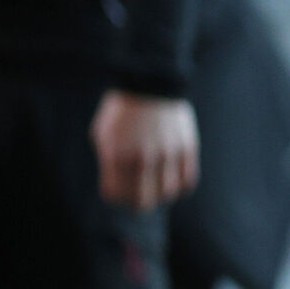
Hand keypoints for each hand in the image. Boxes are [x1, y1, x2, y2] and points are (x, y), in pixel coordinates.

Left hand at [91, 90, 199, 211]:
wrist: (149, 84)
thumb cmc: (121, 111)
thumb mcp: (102, 134)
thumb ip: (107, 161)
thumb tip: (116, 185)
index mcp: (116, 156)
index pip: (115, 195)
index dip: (114, 196)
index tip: (116, 190)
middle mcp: (142, 159)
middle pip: (142, 202)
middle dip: (136, 204)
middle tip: (136, 197)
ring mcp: (167, 154)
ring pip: (166, 194)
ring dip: (159, 195)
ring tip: (155, 187)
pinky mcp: (187, 149)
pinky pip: (187, 182)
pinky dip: (179, 187)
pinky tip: (172, 181)